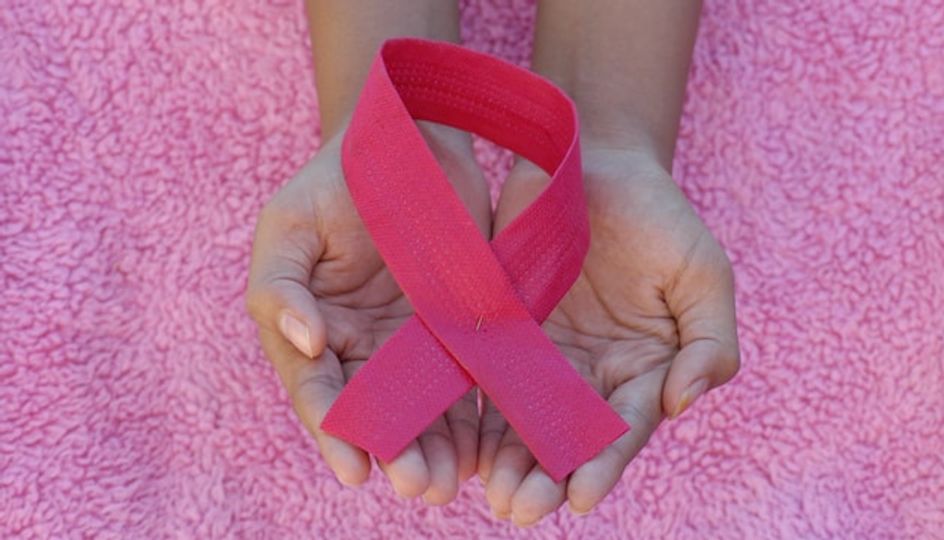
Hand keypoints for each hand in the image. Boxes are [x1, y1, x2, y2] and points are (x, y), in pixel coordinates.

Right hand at [245, 122, 490, 503]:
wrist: (409, 141)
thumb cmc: (336, 182)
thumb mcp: (290, 226)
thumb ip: (282, 287)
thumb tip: (308, 346)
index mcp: (311, 329)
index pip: (319, 390)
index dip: (335, 432)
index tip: (356, 470)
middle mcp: (360, 347)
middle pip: (375, 413)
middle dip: (396, 453)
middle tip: (419, 487)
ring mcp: (410, 342)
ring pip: (422, 409)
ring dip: (436, 449)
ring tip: (453, 483)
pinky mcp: (458, 328)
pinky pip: (465, 379)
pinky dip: (473, 416)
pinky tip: (487, 447)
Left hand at [478, 146, 739, 524]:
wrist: (592, 164)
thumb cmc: (657, 217)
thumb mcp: (701, 272)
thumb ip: (709, 341)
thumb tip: (683, 402)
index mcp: (642, 370)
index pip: (624, 428)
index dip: (604, 464)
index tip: (582, 497)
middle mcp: (590, 375)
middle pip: (567, 439)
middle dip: (546, 477)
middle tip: (520, 510)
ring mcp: (541, 357)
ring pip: (521, 421)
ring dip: (506, 461)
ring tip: (492, 495)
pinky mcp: (500, 331)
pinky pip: (483, 378)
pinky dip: (472, 413)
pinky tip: (460, 444)